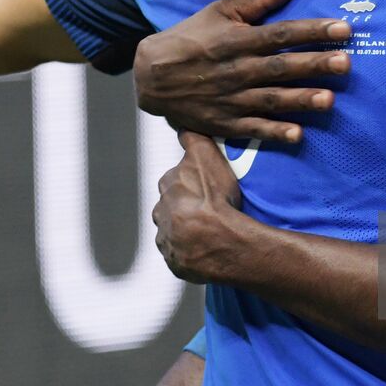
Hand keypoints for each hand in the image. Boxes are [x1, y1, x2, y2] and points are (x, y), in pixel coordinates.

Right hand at [133, 0, 350, 142]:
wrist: (151, 76)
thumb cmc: (192, 37)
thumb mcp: (222, 11)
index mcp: (237, 39)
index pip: (280, 33)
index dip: (312, 31)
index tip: (343, 28)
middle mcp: (237, 69)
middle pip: (281, 67)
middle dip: (314, 65)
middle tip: (346, 63)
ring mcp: (231, 98)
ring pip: (272, 99)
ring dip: (301, 100)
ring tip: (329, 99)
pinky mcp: (226, 122)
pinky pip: (253, 128)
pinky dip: (274, 132)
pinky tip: (298, 134)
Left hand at [152, 132, 249, 283]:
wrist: (224, 242)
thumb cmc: (217, 200)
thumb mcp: (207, 158)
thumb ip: (192, 138)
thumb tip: (179, 123)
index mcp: (166, 188)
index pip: (175, 180)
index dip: (192, 183)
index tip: (208, 188)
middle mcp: (160, 214)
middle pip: (173, 207)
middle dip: (187, 208)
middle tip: (212, 210)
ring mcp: (167, 241)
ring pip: (176, 232)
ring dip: (188, 231)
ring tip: (212, 231)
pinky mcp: (175, 263)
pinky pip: (182, 256)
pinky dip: (193, 253)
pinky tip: (209, 249)